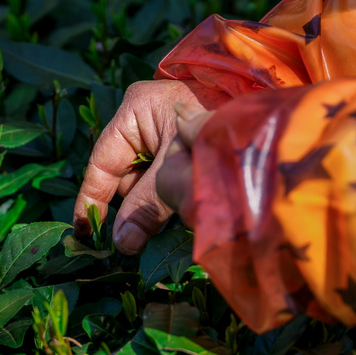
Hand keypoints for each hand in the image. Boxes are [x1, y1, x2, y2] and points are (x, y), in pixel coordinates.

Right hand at [74, 79, 225, 253]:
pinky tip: (175, 211)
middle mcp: (147, 116)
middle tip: (131, 241)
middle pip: (123, 173)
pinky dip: (165, 200)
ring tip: (166, 219)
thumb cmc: (220, 143)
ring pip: (144, 180)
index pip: (102, 161)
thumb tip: (121, 246)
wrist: (271, 134)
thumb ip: (146, 209)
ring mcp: (166, 132)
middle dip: (129, 206)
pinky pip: (163, 180)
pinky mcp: (184, 148)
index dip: (91, 199)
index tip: (84, 233)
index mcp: (137, 108)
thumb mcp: (174, 176)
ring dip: (150, 207)